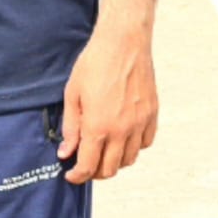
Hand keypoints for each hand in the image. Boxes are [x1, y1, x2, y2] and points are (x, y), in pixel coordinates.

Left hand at [57, 25, 158, 183]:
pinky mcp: (152, 114)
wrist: (123, 41)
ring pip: (129, 159)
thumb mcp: (72, 94)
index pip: (87, 166)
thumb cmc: (94, 63)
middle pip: (110, 169)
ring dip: (114, 161)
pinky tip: (123, 137)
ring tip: (103, 150)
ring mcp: (139, 123)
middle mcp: (121, 130)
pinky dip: (134, 147)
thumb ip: (70, 127)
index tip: (71, 174)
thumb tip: (66, 152)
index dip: (77, 176)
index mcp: (98, 126)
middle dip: (94, 172)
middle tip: (85, 164)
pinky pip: (145, 143)